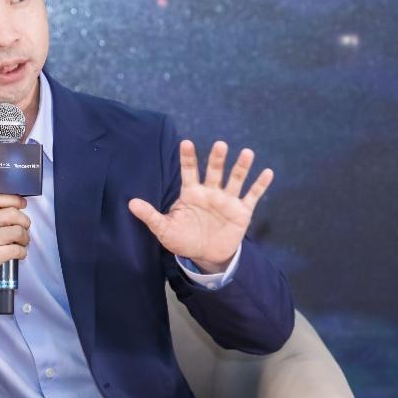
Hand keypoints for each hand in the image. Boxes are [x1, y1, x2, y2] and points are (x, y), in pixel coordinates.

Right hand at [0, 194, 30, 277]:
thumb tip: (16, 199)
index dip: (14, 200)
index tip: (22, 203)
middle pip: (12, 214)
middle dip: (24, 221)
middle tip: (24, 227)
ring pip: (17, 231)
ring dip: (25, 237)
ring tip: (21, 241)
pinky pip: (17, 249)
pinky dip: (22, 251)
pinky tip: (19, 252)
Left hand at [128, 140, 272, 272]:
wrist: (205, 255)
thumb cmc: (183, 239)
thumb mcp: (164, 229)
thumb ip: (150, 215)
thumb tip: (130, 203)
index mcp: (191, 193)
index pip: (189, 171)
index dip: (188, 158)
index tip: (186, 142)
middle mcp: (210, 192)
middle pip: (214, 171)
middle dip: (217, 159)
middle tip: (220, 145)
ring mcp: (227, 200)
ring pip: (235, 180)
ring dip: (241, 167)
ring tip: (247, 153)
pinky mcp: (242, 211)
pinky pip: (252, 196)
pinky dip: (260, 185)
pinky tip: (267, 172)